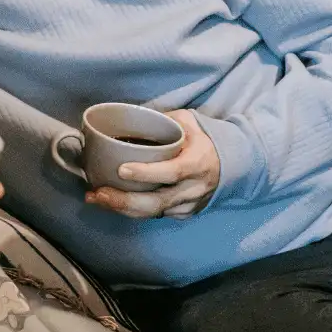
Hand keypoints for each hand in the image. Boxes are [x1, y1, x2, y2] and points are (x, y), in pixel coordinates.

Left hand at [85, 109, 219, 219]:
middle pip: (157, 202)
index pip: (171, 172)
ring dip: (121, 208)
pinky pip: (156, 215)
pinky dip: (132, 210)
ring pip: (153, 212)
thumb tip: (129, 116)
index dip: (146, 173)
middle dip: (123, 200)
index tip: (122, 169)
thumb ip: (162, 119)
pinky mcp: (184, 213)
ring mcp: (189, 204)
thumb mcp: (188, 121)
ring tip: (96, 198)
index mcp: (197, 163)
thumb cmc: (205, 139)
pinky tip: (112, 202)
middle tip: (97, 193)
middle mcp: (194, 188)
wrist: (236, 165)